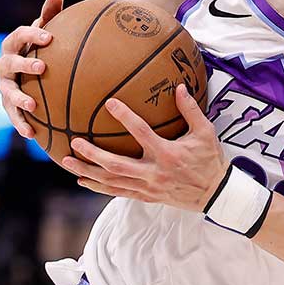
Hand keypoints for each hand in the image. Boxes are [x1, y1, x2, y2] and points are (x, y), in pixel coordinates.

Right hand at [0, 0, 62, 138]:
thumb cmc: (41, 50)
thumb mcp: (45, 34)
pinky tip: (33, 134)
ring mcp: (4, 86)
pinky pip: (13, 116)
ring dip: (18, 98)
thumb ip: (49, 16)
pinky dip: (21, 124)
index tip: (49, 37)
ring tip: (33, 105)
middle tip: (41, 68)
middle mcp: (4, 65)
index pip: (19, 35)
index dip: (31, 34)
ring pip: (7, 92)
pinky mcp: (8, 107)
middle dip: (23, 64)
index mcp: (14, 44)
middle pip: (8, 62)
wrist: (30, 74)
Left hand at [60, 85, 226, 211]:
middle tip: (75, 142)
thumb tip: (179, 87)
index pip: (142, 133)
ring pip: (112, 181)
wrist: (215, 193)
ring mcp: (148, 187)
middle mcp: (154, 172)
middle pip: (117, 165)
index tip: (109, 103)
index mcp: (168, 154)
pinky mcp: (146, 196)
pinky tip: (82, 180)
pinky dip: (98, 187)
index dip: (125, 117)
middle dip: (93, 154)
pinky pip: (118, 192)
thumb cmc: (210, 160)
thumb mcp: (206, 133)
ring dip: (89, 172)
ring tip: (68, 162)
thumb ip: (191, 110)